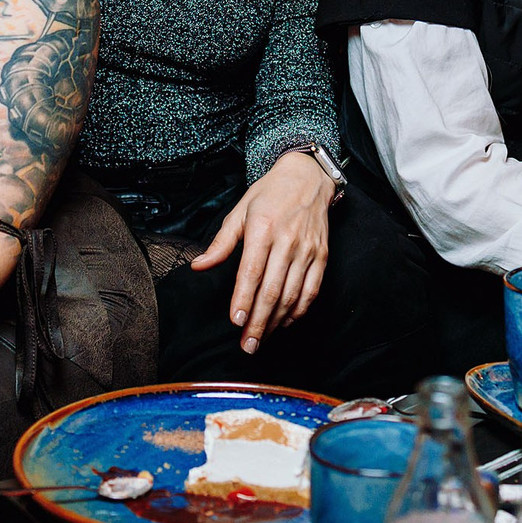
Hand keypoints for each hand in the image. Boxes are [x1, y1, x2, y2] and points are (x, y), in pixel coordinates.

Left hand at [190, 153, 333, 352]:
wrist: (307, 177)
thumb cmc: (269, 194)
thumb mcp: (239, 211)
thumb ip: (221, 243)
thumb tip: (199, 266)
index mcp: (263, 229)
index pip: (251, 272)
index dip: (243, 299)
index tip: (236, 321)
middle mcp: (287, 241)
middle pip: (272, 290)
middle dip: (259, 321)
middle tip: (248, 345)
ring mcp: (308, 250)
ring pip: (292, 294)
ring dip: (277, 321)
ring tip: (262, 338)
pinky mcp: (322, 256)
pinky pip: (312, 290)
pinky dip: (299, 310)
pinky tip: (286, 322)